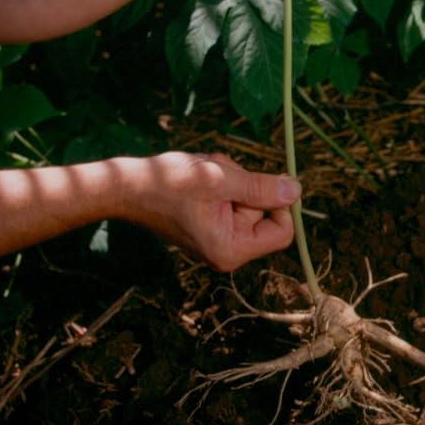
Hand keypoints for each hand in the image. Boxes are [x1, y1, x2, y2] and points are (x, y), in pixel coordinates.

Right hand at [123, 152, 300, 271]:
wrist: (127, 186)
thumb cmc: (169, 184)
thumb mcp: (220, 179)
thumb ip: (260, 187)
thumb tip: (297, 191)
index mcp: (231, 249)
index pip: (282, 232)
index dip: (280, 203)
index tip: (262, 180)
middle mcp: (227, 249)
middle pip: (264, 211)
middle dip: (246, 184)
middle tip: (217, 175)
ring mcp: (218, 236)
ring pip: (248, 198)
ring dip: (232, 177)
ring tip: (204, 175)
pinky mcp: (211, 222)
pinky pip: (232, 195)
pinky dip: (222, 180)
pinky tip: (199, 177)